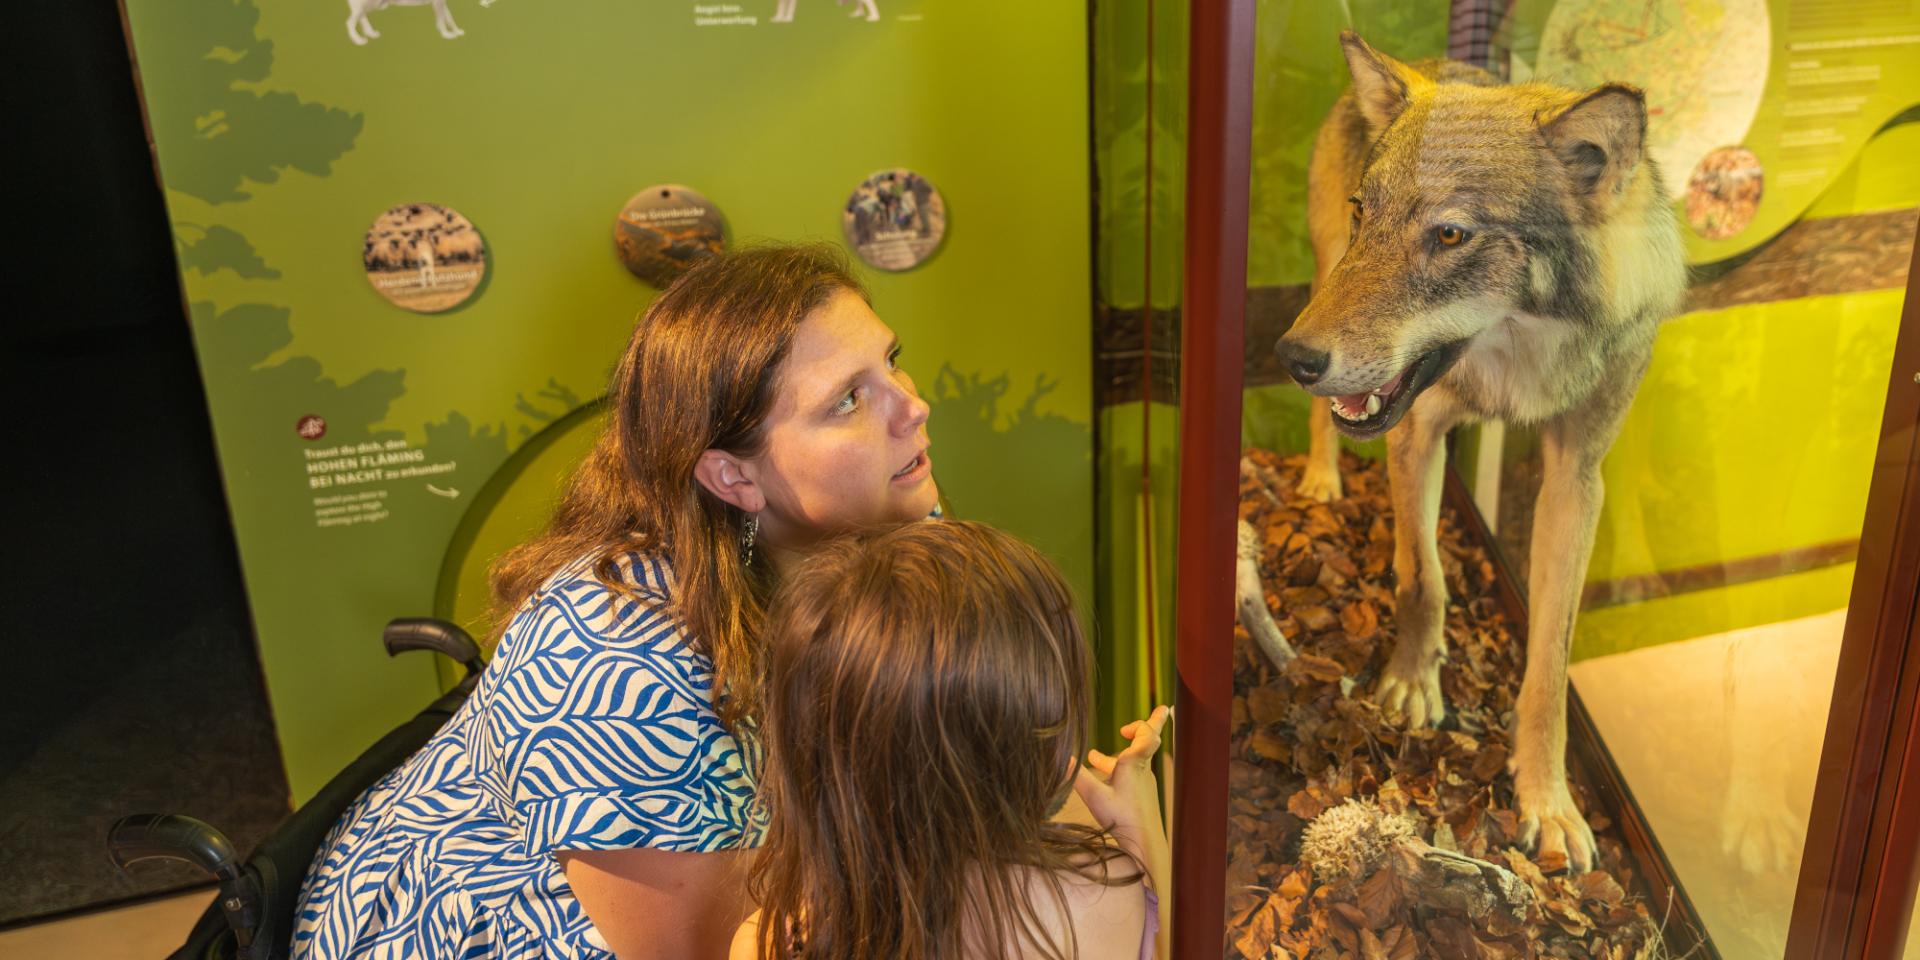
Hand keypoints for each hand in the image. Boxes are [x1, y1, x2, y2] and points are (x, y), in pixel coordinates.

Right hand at [1072, 705, 1170, 868]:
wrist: (1144, 844)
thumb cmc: (1122, 817)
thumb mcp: (1093, 795)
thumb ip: (1075, 774)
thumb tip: (1059, 755)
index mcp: (1134, 764)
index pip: (1149, 735)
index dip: (1152, 721)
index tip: (1152, 713)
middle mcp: (1142, 771)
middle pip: (1146, 742)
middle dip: (1141, 728)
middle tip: (1145, 718)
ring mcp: (1143, 784)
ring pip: (1132, 762)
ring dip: (1116, 756)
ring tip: (1093, 757)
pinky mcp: (1141, 796)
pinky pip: (1129, 777)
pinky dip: (1115, 773)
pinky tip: (1100, 782)